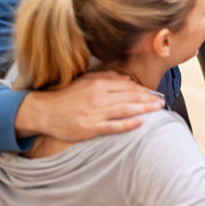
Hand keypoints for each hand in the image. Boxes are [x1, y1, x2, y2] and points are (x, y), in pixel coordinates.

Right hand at [14, 71, 163, 142]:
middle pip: (129, 96)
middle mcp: (97, 97)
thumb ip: (104, 77)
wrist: (42, 111)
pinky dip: (128, 124)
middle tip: (162, 101)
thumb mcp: (83, 81)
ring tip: (158, 109)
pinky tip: (141, 122)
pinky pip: (114, 126)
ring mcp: (94, 113)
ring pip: (125, 109)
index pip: (126, 86)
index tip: (153, 93)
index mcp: (96, 84)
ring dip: (144, 108)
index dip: (142, 89)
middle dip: (148, 98)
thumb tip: (125, 78)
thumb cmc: (64, 96)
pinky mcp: (90, 128)